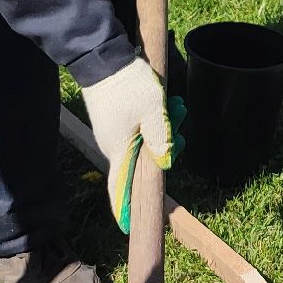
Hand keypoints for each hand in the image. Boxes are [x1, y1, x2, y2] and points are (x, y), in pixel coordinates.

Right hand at [80, 57, 173, 233]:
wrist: (102, 56)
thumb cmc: (127, 84)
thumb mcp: (152, 110)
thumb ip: (161, 138)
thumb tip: (164, 161)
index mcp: (118, 150)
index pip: (120, 187)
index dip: (124, 208)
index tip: (128, 226)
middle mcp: (112, 145)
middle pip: (140, 160)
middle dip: (164, 147)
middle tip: (180, 121)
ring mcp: (112, 131)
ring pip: (141, 141)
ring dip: (161, 129)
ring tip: (177, 106)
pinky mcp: (114, 118)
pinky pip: (136, 128)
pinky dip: (151, 121)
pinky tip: (164, 104)